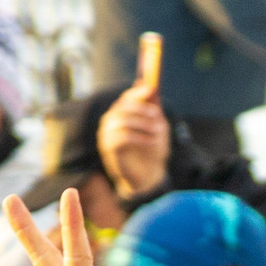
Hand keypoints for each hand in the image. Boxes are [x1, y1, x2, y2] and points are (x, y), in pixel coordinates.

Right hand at [97, 60, 171, 198]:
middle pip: (122, 107)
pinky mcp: (109, 149)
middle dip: (142, 108)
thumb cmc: (153, 150)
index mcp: (122, 114)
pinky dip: (140, 137)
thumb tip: (151, 88)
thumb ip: (154, 110)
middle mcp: (111, 121)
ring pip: (121, 120)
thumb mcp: (158, 128)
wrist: (148, 176)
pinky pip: (122, 137)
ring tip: (158, 132)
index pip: (126, 98)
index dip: (137, 93)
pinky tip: (152, 141)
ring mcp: (107, 134)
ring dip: (143, 123)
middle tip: (157, 115)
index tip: (151, 90)